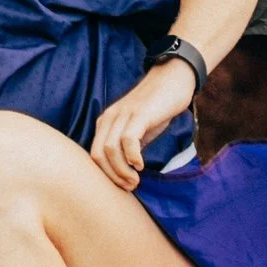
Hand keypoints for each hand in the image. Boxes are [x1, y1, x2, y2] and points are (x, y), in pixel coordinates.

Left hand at [90, 62, 194, 191]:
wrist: (172, 79)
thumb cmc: (157, 108)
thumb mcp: (138, 130)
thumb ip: (128, 146)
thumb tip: (125, 172)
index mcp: (106, 123)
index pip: (94, 154)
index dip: (106, 175)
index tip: (123, 186)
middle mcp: (109, 118)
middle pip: (98, 155)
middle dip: (112, 176)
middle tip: (130, 186)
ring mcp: (123, 115)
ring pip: (110, 149)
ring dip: (122, 171)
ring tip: (136, 180)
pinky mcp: (139, 114)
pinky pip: (128, 140)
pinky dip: (132, 157)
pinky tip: (141, 165)